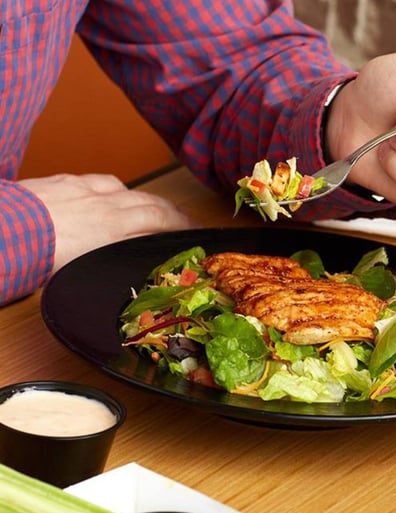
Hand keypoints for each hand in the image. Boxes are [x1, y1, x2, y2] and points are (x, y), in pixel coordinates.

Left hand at [18, 173, 193, 271]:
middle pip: (150, 204)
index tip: (196, 232)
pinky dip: (116, 188)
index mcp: (112, 229)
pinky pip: (101, 181)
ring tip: (157, 206)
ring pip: (129, 191)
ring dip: (148, 199)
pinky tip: (116, 191)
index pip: (160, 223)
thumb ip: (114, 257)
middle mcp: (104, 205)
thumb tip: (138, 256)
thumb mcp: (82, 268)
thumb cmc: (35, 255)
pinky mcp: (65, 182)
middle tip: (186, 221)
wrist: (2, 229)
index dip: (183, 227)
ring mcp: (85, 190)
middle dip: (174, 212)